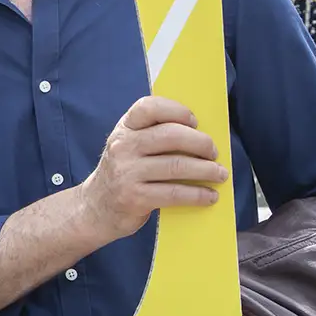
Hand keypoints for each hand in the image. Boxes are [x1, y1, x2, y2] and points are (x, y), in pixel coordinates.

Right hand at [75, 96, 228, 242]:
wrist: (96, 208)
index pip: (149, 107)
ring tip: (220, 174)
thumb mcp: (128, 147)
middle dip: (201, 143)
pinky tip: (210, 196)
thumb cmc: (123, 173)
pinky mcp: (135, 198)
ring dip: (206, 170)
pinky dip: (198, 195)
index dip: (177, 111)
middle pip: (170, 136)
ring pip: (177, 166)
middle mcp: (123, 147)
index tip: (195, 122)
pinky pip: (175, 193)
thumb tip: (200, 135)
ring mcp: (127, 173)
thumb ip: (153, 136)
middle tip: (214, 152)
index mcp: (124, 128)